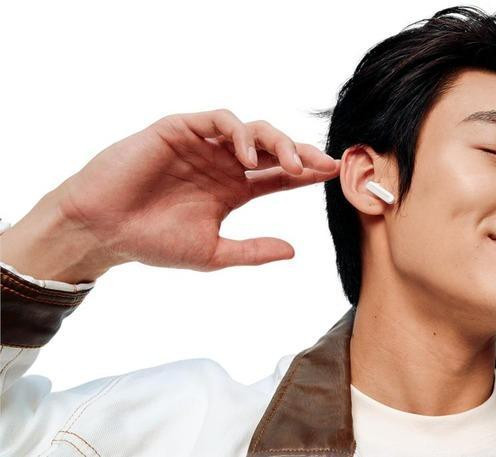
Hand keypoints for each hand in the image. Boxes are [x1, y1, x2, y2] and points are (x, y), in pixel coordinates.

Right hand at [1, 109, 340, 281]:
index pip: (279, 176)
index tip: (333, 174)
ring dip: (276, 142)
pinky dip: (237, 132)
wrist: (104, 232)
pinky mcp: (179, 130)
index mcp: (233, 189)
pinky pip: (217, 120)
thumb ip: (252, 251)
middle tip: (322, 166)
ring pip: (251, 130)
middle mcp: (223, 164)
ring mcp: (203, 146)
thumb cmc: (153, 242)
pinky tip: (248, 155)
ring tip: (292, 164)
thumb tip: (293, 251)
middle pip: (273, 149)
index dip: (306, 172)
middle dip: (301, 153)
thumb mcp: (212, 252)